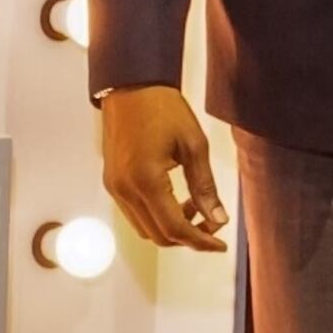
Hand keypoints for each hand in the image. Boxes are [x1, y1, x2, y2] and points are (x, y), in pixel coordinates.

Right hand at [98, 85, 228, 250]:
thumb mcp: (194, 146)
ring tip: (195, 208)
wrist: (130, 86)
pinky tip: (174, 200)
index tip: (220, 245)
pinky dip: (156, 216)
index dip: (201, 241)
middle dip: (187, 238)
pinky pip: (134, 213)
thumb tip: (217, 219)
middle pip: (157, 235)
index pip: (175, 228)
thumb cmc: (162, 109)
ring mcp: (114, 186)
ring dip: (171, 228)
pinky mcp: (112, 181)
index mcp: (145, 180)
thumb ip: (205, 187)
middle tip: (212, 224)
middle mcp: (124, 188)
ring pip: (144, 228)